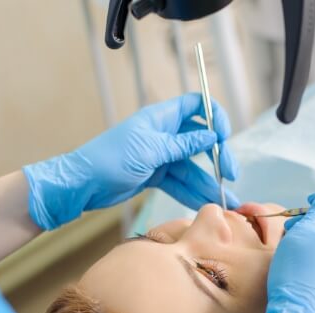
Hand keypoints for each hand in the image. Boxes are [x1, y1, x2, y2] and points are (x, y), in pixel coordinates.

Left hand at [23, 93, 239, 229]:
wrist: (84, 184)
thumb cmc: (110, 159)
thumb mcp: (151, 150)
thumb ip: (183, 145)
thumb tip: (212, 136)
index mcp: (161, 118)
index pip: (196, 106)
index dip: (214, 116)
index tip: (225, 136)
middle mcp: (164, 134)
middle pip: (200, 141)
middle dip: (218, 158)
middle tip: (231, 175)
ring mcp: (160, 156)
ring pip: (192, 168)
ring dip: (208, 183)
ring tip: (225, 202)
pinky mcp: (156, 176)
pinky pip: (180, 183)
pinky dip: (192, 193)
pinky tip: (206, 203)